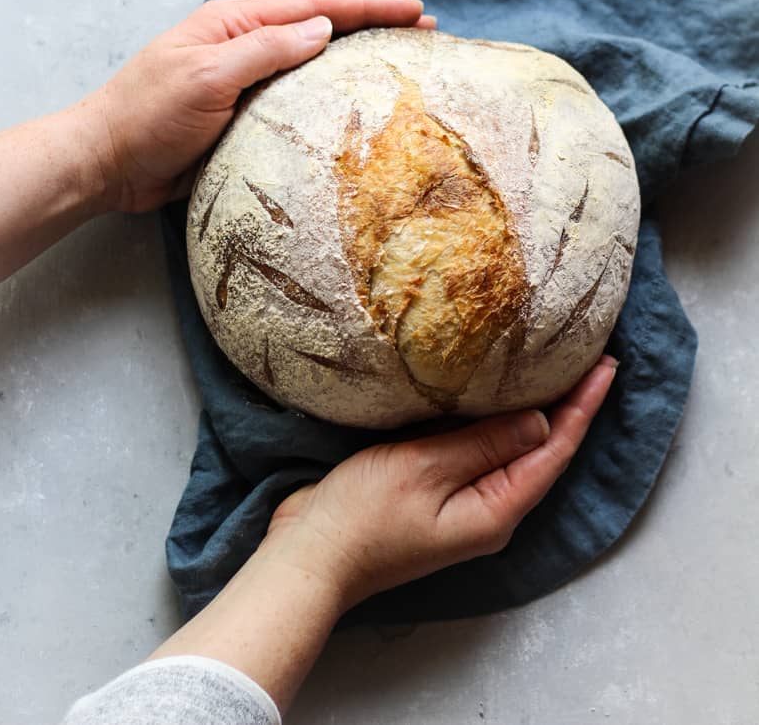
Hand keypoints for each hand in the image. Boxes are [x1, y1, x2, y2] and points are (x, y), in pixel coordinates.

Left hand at [87, 0, 434, 212]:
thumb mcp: (207, 76)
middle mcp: (243, 48)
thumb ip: (266, 51)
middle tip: (422, 36)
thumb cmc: (147, 115)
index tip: (414, 12)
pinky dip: (327, 105)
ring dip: (353, 66)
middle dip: (370, 29)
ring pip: (310, 70)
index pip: (313, 8)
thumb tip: (323, 28)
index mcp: (234, 25)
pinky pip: (295, 107)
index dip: (367, 8)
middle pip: (318, 31)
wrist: (106, 165)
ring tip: (400, 71)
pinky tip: (353, 117)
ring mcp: (244, 84)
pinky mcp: (242, 120)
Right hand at [265, 356, 617, 612]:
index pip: (553, 451)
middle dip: (568, 408)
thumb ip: (484, 443)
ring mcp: (463, 507)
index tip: (608, 367)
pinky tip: (496, 399)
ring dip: (534, 413)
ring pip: (512, 453)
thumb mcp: (425, 468)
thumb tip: (541, 421)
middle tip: (592, 359)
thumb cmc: (362, 514)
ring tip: (558, 371)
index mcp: (495, 510)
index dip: (582, 407)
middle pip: (541, 453)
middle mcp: (489, 512)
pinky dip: (496, 423)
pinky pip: (480, 455)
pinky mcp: (436, 496)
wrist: (309, 556)